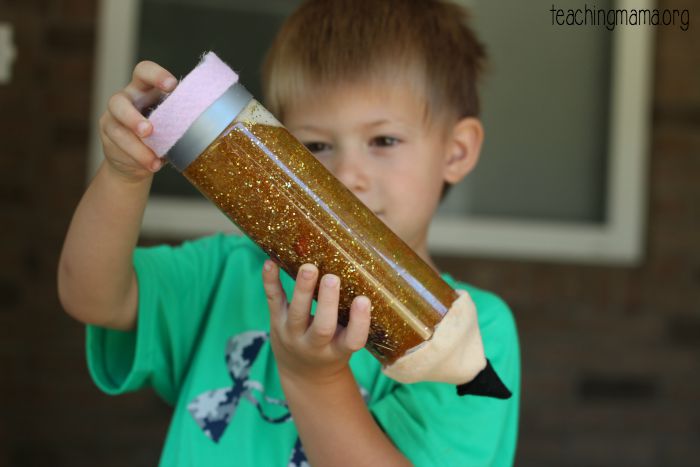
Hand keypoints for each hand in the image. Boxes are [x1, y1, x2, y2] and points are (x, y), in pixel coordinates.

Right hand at [98, 61, 176, 182]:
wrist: (138, 160)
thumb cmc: (163, 133)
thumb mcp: (173, 122)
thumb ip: (181, 118)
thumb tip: (208, 124)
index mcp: (144, 89)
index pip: (144, 71)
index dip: (156, 75)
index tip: (172, 85)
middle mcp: (126, 100)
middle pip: (118, 101)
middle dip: (132, 117)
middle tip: (149, 131)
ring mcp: (113, 119)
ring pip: (116, 129)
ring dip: (135, 145)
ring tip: (153, 159)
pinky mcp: (108, 138)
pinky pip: (118, 147)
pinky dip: (137, 157)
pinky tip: (151, 165)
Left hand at [262, 260, 370, 385]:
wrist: (302, 373)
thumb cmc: (332, 349)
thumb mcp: (346, 342)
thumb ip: (352, 319)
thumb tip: (362, 278)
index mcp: (339, 350)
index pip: (353, 341)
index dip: (359, 322)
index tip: (363, 300)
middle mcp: (314, 345)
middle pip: (321, 328)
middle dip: (327, 302)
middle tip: (332, 278)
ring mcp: (292, 333)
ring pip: (297, 313)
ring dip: (302, 289)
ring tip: (309, 268)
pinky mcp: (277, 320)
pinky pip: (273, 300)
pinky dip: (270, 281)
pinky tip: (270, 262)